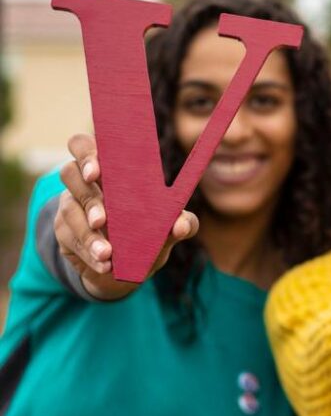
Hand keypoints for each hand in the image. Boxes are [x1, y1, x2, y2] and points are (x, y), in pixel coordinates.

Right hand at [54, 134, 198, 300]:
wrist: (128, 268)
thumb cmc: (150, 234)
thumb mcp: (169, 230)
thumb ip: (182, 223)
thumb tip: (181, 225)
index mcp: (111, 169)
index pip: (86, 146)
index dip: (87, 153)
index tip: (97, 171)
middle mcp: (85, 183)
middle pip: (68, 172)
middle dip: (84, 191)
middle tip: (102, 216)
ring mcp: (70, 206)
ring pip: (70, 210)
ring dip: (89, 233)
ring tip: (108, 252)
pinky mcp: (64, 232)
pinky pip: (70, 238)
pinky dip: (89, 252)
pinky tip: (105, 263)